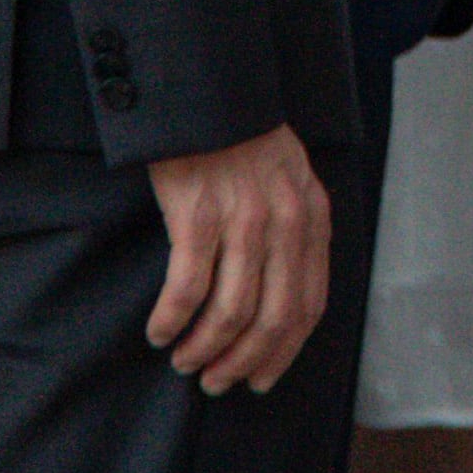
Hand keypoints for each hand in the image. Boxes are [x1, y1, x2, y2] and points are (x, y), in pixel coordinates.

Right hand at [143, 124, 336, 396]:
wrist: (209, 90)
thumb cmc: (243, 140)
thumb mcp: (291, 180)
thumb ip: (295, 231)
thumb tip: (283, 295)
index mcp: (312, 218)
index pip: (310, 305)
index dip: (286, 352)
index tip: (263, 379)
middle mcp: (285, 224)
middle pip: (272, 318)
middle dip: (244, 362)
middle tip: (217, 382)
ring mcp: (242, 219)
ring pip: (231, 312)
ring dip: (205, 348)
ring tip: (185, 361)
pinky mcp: (197, 215)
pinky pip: (187, 287)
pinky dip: (172, 319)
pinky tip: (160, 331)